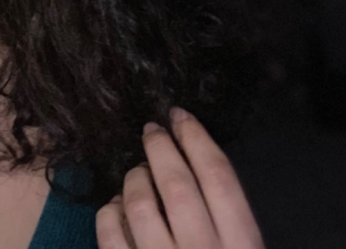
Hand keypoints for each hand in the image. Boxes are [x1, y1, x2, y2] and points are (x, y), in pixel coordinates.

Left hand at [96, 108, 264, 248]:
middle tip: (151, 130)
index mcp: (242, 246)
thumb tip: (196, 164)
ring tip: (138, 174)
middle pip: (176, 184)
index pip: (219, 177)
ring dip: (135, 179)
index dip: (196, 137)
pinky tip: (117, 208)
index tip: (179, 115)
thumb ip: (229, 221)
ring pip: (139, 203)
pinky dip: (110, 211)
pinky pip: (110, 231)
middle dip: (160, 147)